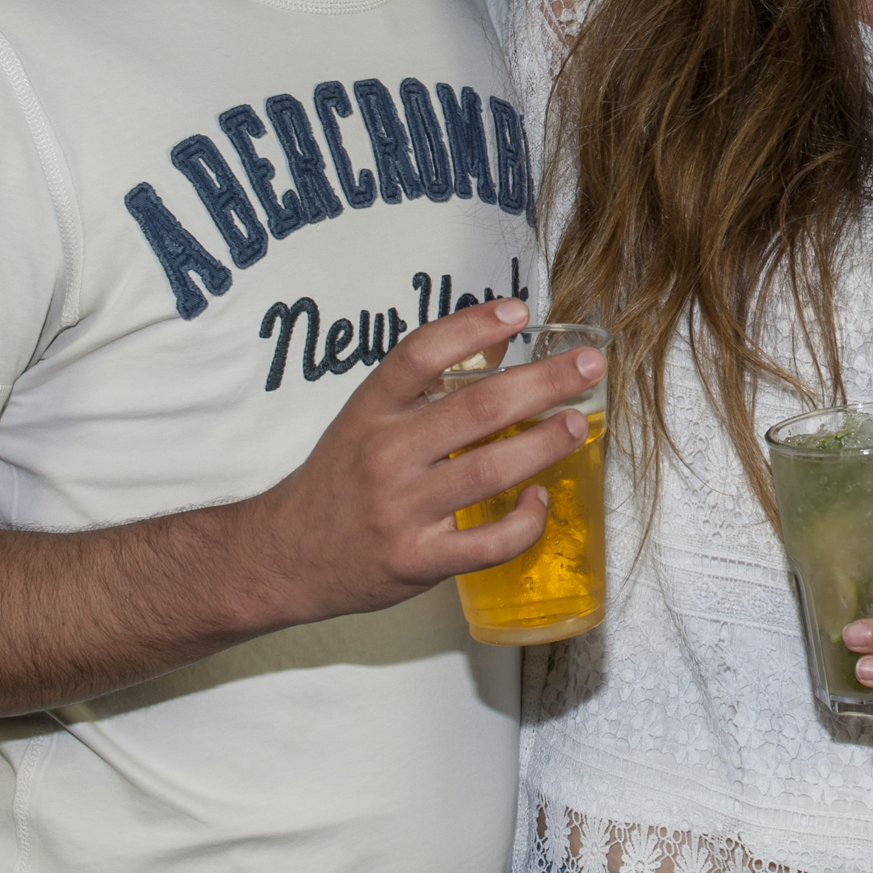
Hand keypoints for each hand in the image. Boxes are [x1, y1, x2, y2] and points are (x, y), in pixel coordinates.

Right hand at [251, 299, 599, 621]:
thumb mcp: (363, 420)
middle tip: (589, 366)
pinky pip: (486, 542)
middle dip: (542, 382)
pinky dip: (523, 521)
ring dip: (544, 444)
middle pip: (475, 408)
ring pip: (489, 470)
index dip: (472, 327)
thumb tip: (501, 347)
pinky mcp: (417, 560)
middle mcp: (386, 455)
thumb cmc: (337, 482)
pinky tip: (539, 499)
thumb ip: (420, 389)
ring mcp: (402, 510)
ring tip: (577, 424)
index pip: (420, 354)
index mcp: (370, 411)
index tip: (519, 312)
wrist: (283, 556)